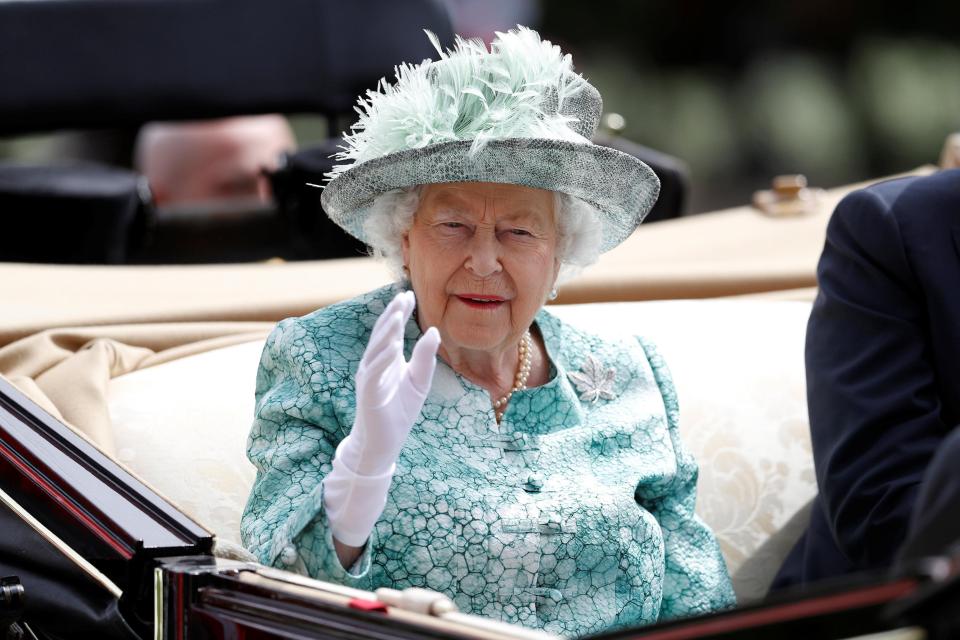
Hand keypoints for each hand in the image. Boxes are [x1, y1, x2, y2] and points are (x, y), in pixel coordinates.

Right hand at [338, 290, 440, 475]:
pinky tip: (394, 345)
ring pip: (376, 349)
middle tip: (403, 295)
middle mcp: (374, 364)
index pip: (392, 331)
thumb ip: (425, 358)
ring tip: (398, 314)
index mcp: (386, 360)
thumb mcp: (419, 382)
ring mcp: (369, 377)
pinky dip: (383, 358)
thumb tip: (434, 331)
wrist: (384, 444)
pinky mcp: (368, 393)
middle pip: (382, 334)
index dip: (399, 313)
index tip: (409, 295)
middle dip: (392, 314)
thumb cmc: (399, 412)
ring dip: (387, 331)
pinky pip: (374, 372)